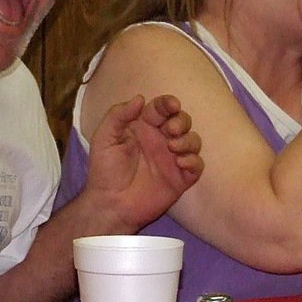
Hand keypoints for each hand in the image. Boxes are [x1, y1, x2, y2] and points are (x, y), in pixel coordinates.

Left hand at [85, 94, 202, 232]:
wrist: (110, 204)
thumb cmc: (105, 170)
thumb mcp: (104, 138)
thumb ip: (118, 115)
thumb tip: (140, 98)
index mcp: (144, 127)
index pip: (161, 109)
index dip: (168, 103)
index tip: (172, 105)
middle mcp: (161, 140)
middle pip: (182, 121)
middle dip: (182, 121)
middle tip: (171, 130)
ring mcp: (172, 159)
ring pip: (193, 140)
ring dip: (188, 140)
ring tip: (173, 148)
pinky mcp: (180, 179)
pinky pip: (197, 165)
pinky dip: (194, 160)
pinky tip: (180, 162)